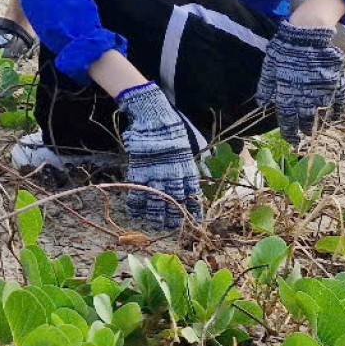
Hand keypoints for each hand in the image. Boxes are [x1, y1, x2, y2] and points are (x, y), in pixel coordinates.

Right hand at [117, 82, 201, 228]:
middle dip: (173, 216)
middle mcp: (172, 175)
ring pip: (156, 201)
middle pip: (174, 201)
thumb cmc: (174, 128)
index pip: (192, 194)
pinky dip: (136, 204)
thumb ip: (199, 159)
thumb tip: (208, 171)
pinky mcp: (139, 171)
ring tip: (155, 224)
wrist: (154, 118)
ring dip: (155, 214)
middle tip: (173, 227)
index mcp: (187, 169)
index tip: (195, 220)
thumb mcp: (193, 143)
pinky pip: (137, 192)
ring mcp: (155, 174)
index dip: (193, 208)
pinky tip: (136, 213)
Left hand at [265, 24, 344, 143]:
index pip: (287, 118)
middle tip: (303, 135)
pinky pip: (339, 102)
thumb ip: (266, 87)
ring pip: (322, 114)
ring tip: (317, 130)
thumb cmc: (284, 50)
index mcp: (288, 93)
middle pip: (306, 120)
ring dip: (319, 124)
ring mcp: (323, 91)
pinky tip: (334, 118)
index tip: (290, 139)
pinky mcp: (336, 83)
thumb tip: (263, 104)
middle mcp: (306, 96)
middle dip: (304, 130)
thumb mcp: (269, 67)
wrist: (307, 35)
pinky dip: (337, 112)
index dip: (289, 131)